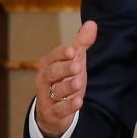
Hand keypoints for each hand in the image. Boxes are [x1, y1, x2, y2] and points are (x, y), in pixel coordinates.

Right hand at [34, 20, 97, 137]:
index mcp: (48, 65)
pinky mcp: (52, 113)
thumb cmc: (63, 82)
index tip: (74, 50)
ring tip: (79, 82)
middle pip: (51, 73)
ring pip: (55, 91)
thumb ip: (81, 45)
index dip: (62, 53)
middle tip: (78, 66)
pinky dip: (68, 106)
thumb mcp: (74, 63)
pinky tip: (78, 102)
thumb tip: (92, 23)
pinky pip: (58, 110)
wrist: (52, 113)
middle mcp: (44, 80)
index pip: (53, 57)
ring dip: (67, 86)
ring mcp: (47, 97)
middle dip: (64, 69)